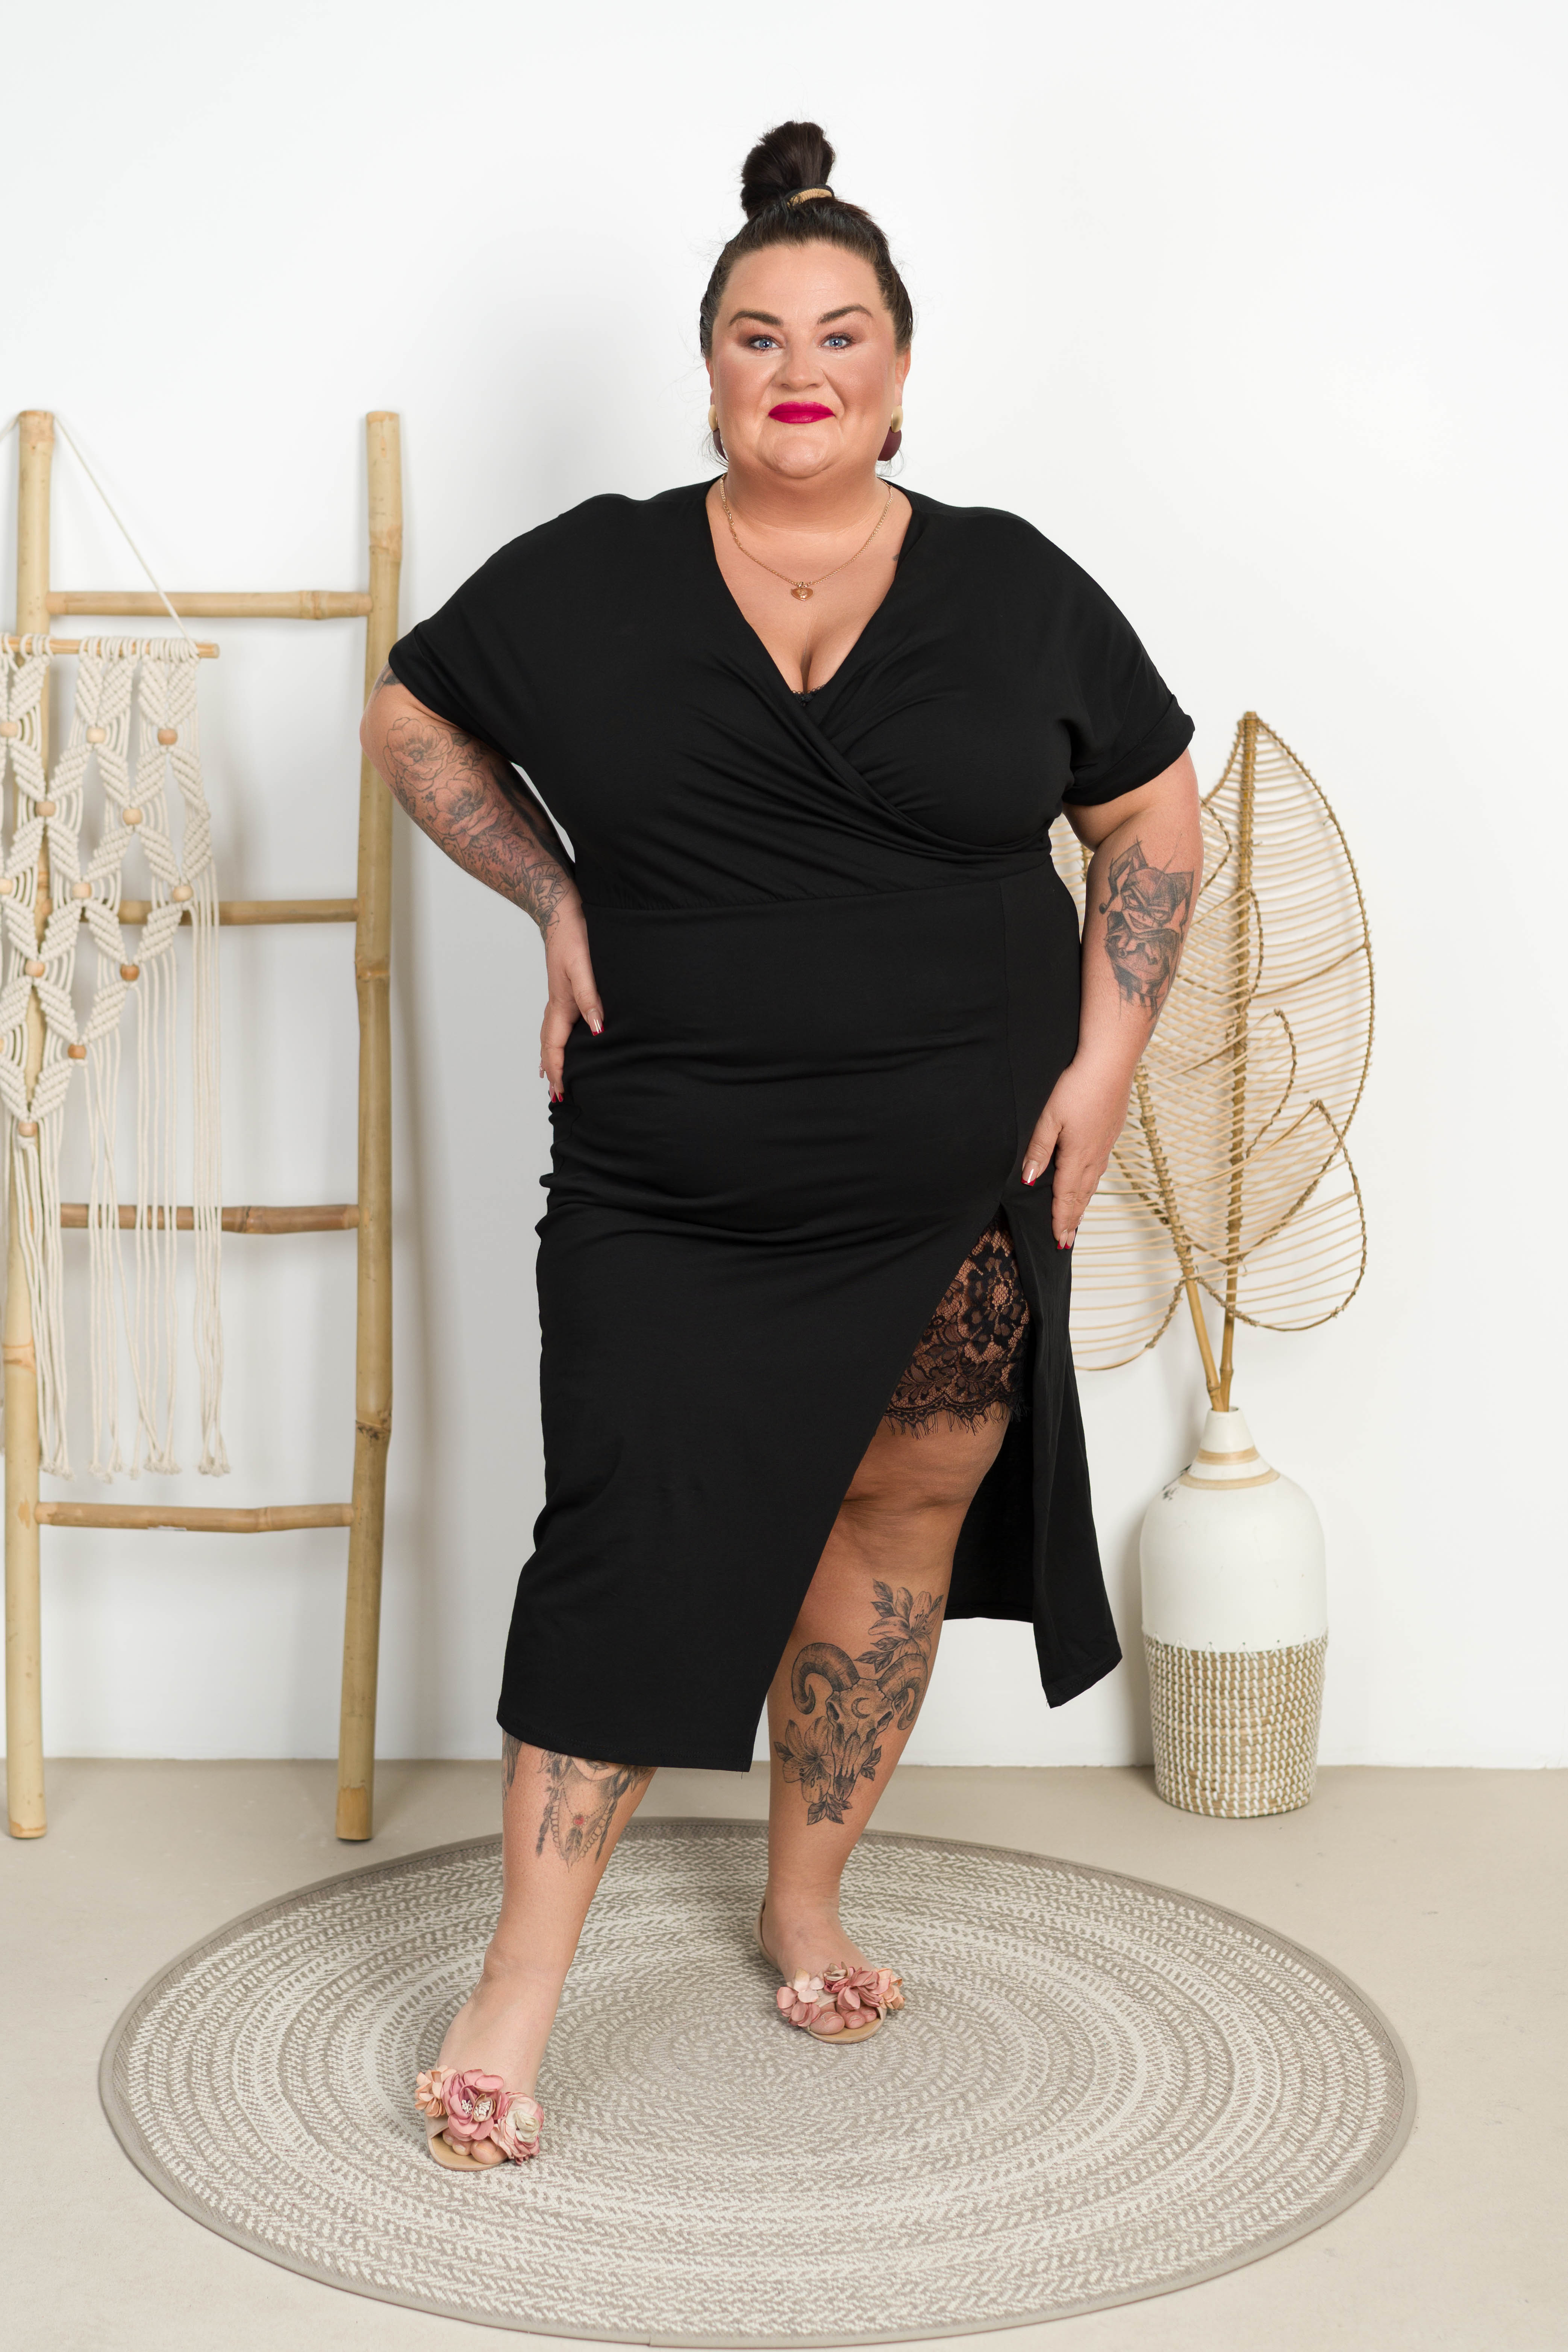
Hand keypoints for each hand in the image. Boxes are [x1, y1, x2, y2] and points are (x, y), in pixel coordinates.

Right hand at [538, 905, 603, 1098]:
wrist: (562, 911)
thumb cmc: (574, 936)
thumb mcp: (583, 966)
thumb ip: (590, 997)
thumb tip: (597, 1028)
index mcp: (560, 1004)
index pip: (555, 1046)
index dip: (558, 1069)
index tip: (562, 1090)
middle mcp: (557, 1004)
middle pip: (549, 1045)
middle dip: (553, 1070)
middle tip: (557, 1095)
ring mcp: (559, 997)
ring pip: (552, 1034)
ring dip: (552, 1056)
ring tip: (553, 1075)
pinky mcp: (565, 989)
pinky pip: (558, 1023)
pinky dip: (556, 1039)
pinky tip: (565, 1038)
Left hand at [1021, 1056, 1133, 1248]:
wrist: (1111, 1063)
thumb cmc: (1078, 1086)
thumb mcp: (1050, 1117)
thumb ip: (1039, 1149)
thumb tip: (1029, 1179)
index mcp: (1077, 1155)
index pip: (1066, 1196)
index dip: (1061, 1219)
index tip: (1059, 1239)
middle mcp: (1094, 1155)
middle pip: (1081, 1195)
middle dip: (1073, 1218)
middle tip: (1067, 1240)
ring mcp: (1106, 1144)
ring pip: (1092, 1183)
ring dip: (1083, 1203)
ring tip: (1077, 1218)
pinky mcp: (1111, 1132)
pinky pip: (1101, 1167)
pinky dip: (1092, 1184)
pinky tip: (1091, 1182)